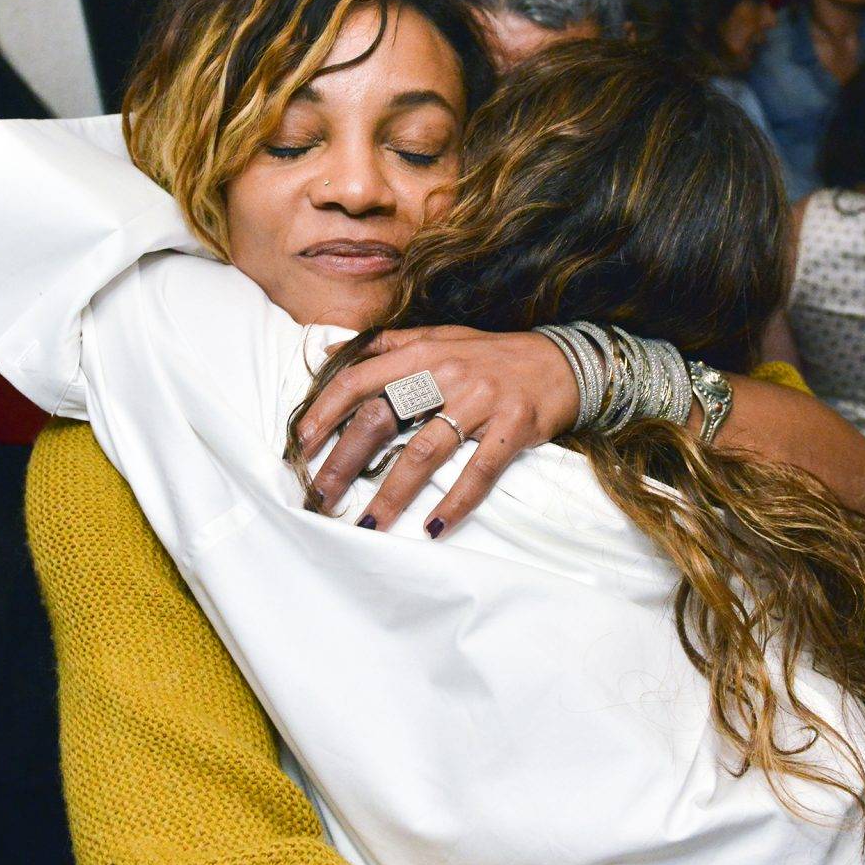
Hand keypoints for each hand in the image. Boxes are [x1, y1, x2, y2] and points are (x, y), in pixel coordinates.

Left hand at [295, 326, 578, 536]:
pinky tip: (434, 528)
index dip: (324, 412)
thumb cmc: (492, 355)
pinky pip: (479, 471)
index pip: (358, 380)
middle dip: (344, 463)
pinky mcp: (514, 427)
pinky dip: (456, 501)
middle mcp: (446, 373)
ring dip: (391, 494)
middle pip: (381, 420)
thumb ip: (385, 344)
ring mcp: (481, 401)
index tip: (300, 446)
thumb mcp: (439, 336)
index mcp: (422, 351)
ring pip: (424, 452)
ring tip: (367, 526)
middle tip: (320, 498)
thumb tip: (329, 351)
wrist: (564, 361)